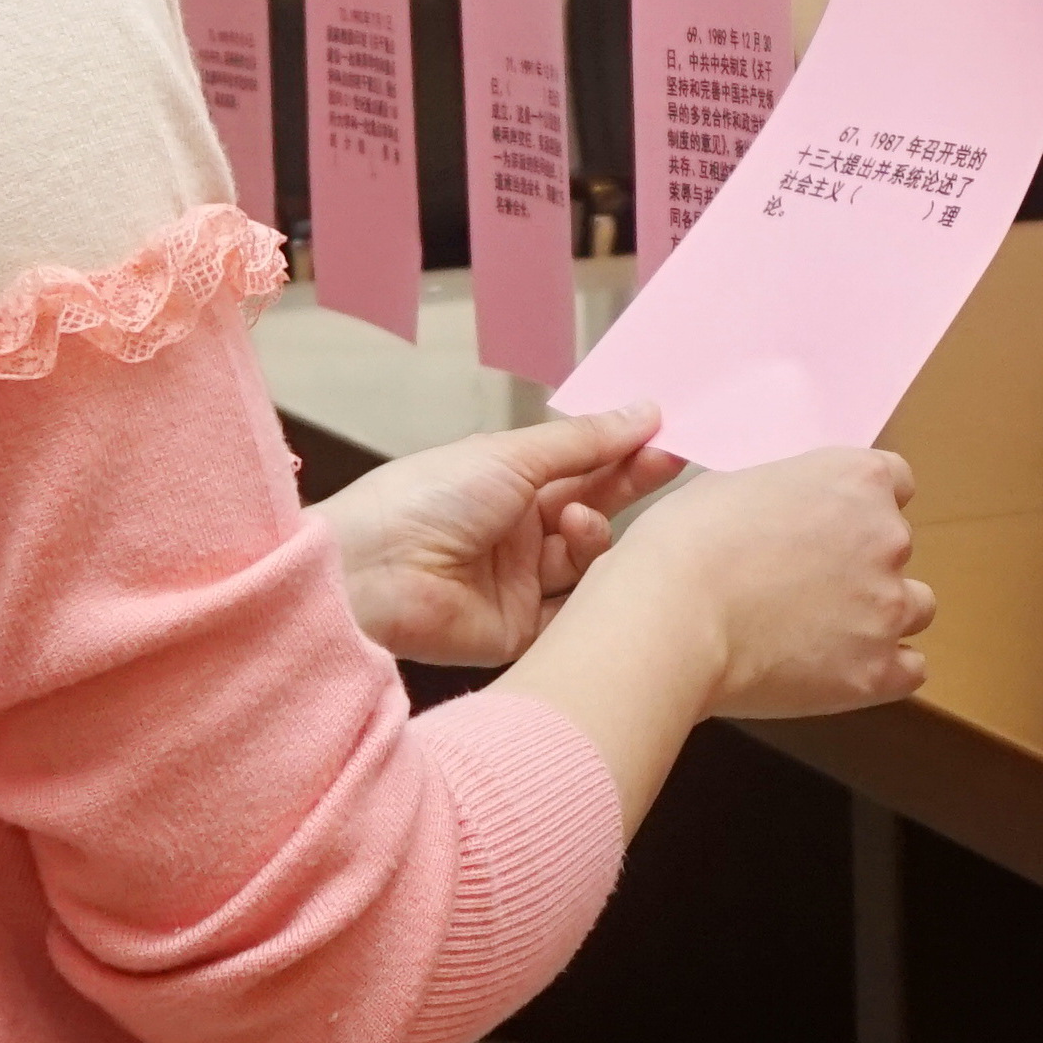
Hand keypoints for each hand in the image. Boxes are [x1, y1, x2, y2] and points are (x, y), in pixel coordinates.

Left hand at [319, 405, 683, 667]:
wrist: (373, 573)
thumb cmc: (425, 498)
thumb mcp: (510, 455)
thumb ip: (584, 441)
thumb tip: (644, 411)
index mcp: (506, 485)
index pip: (581, 467)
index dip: (624, 453)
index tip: (668, 437)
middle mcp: (517, 533)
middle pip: (592, 508)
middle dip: (628, 486)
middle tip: (668, 463)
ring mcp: (520, 583)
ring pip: (587, 560)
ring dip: (592, 534)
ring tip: (573, 520)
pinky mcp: (521, 631)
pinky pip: (574, 614)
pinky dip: (591, 592)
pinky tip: (592, 566)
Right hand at [609, 446, 931, 720]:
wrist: (673, 617)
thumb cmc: (686, 544)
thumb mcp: (732, 486)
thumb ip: (783, 499)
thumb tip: (782, 518)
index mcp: (856, 479)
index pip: (895, 482)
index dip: (861, 506)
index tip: (833, 525)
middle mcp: (887, 536)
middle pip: (897, 547)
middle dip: (860, 562)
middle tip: (804, 584)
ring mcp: (888, 606)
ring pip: (915, 608)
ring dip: (880, 615)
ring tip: (822, 632)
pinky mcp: (878, 671)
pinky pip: (910, 669)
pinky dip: (881, 670)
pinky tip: (836, 669)